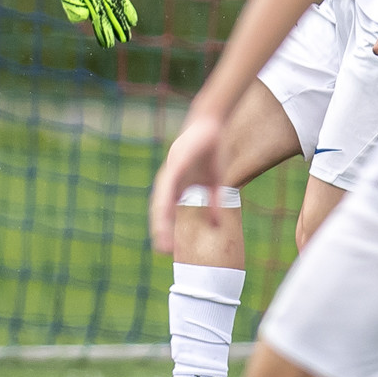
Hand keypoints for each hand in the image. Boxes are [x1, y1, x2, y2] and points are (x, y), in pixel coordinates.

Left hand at [149, 111, 225, 253]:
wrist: (210, 125)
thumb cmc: (210, 154)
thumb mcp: (214, 182)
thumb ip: (214, 202)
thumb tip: (216, 225)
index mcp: (177, 188)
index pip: (168, 213)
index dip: (168, 230)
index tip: (169, 250)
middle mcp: (169, 182)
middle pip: (161, 210)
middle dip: (161, 230)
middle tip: (162, 251)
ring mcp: (171, 172)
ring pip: (162, 199)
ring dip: (161, 219)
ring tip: (162, 235)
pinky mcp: (177, 161)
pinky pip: (171, 181)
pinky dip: (170, 196)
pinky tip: (167, 210)